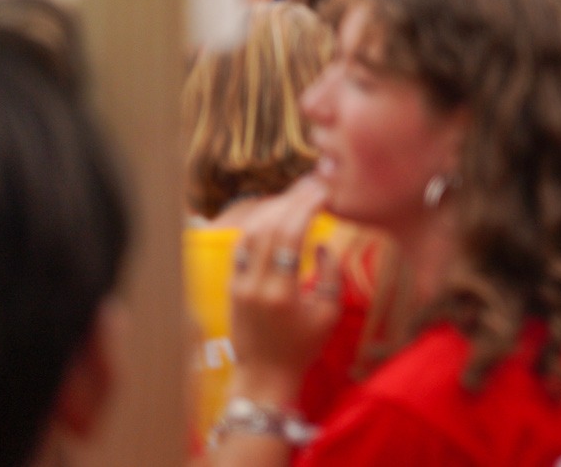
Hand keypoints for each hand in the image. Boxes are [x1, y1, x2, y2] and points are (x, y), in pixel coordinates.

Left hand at [226, 177, 341, 402]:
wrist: (264, 376)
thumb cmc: (302, 347)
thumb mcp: (328, 313)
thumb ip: (330, 274)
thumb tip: (322, 242)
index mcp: (281, 293)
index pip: (290, 236)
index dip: (307, 207)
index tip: (325, 192)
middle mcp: (255, 284)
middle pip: (270, 228)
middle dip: (293, 200)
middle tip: (313, 183)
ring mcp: (238, 284)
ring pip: (251, 232)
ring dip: (274, 207)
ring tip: (296, 193)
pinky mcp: (230, 285)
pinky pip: (241, 245)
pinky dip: (258, 223)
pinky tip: (274, 212)